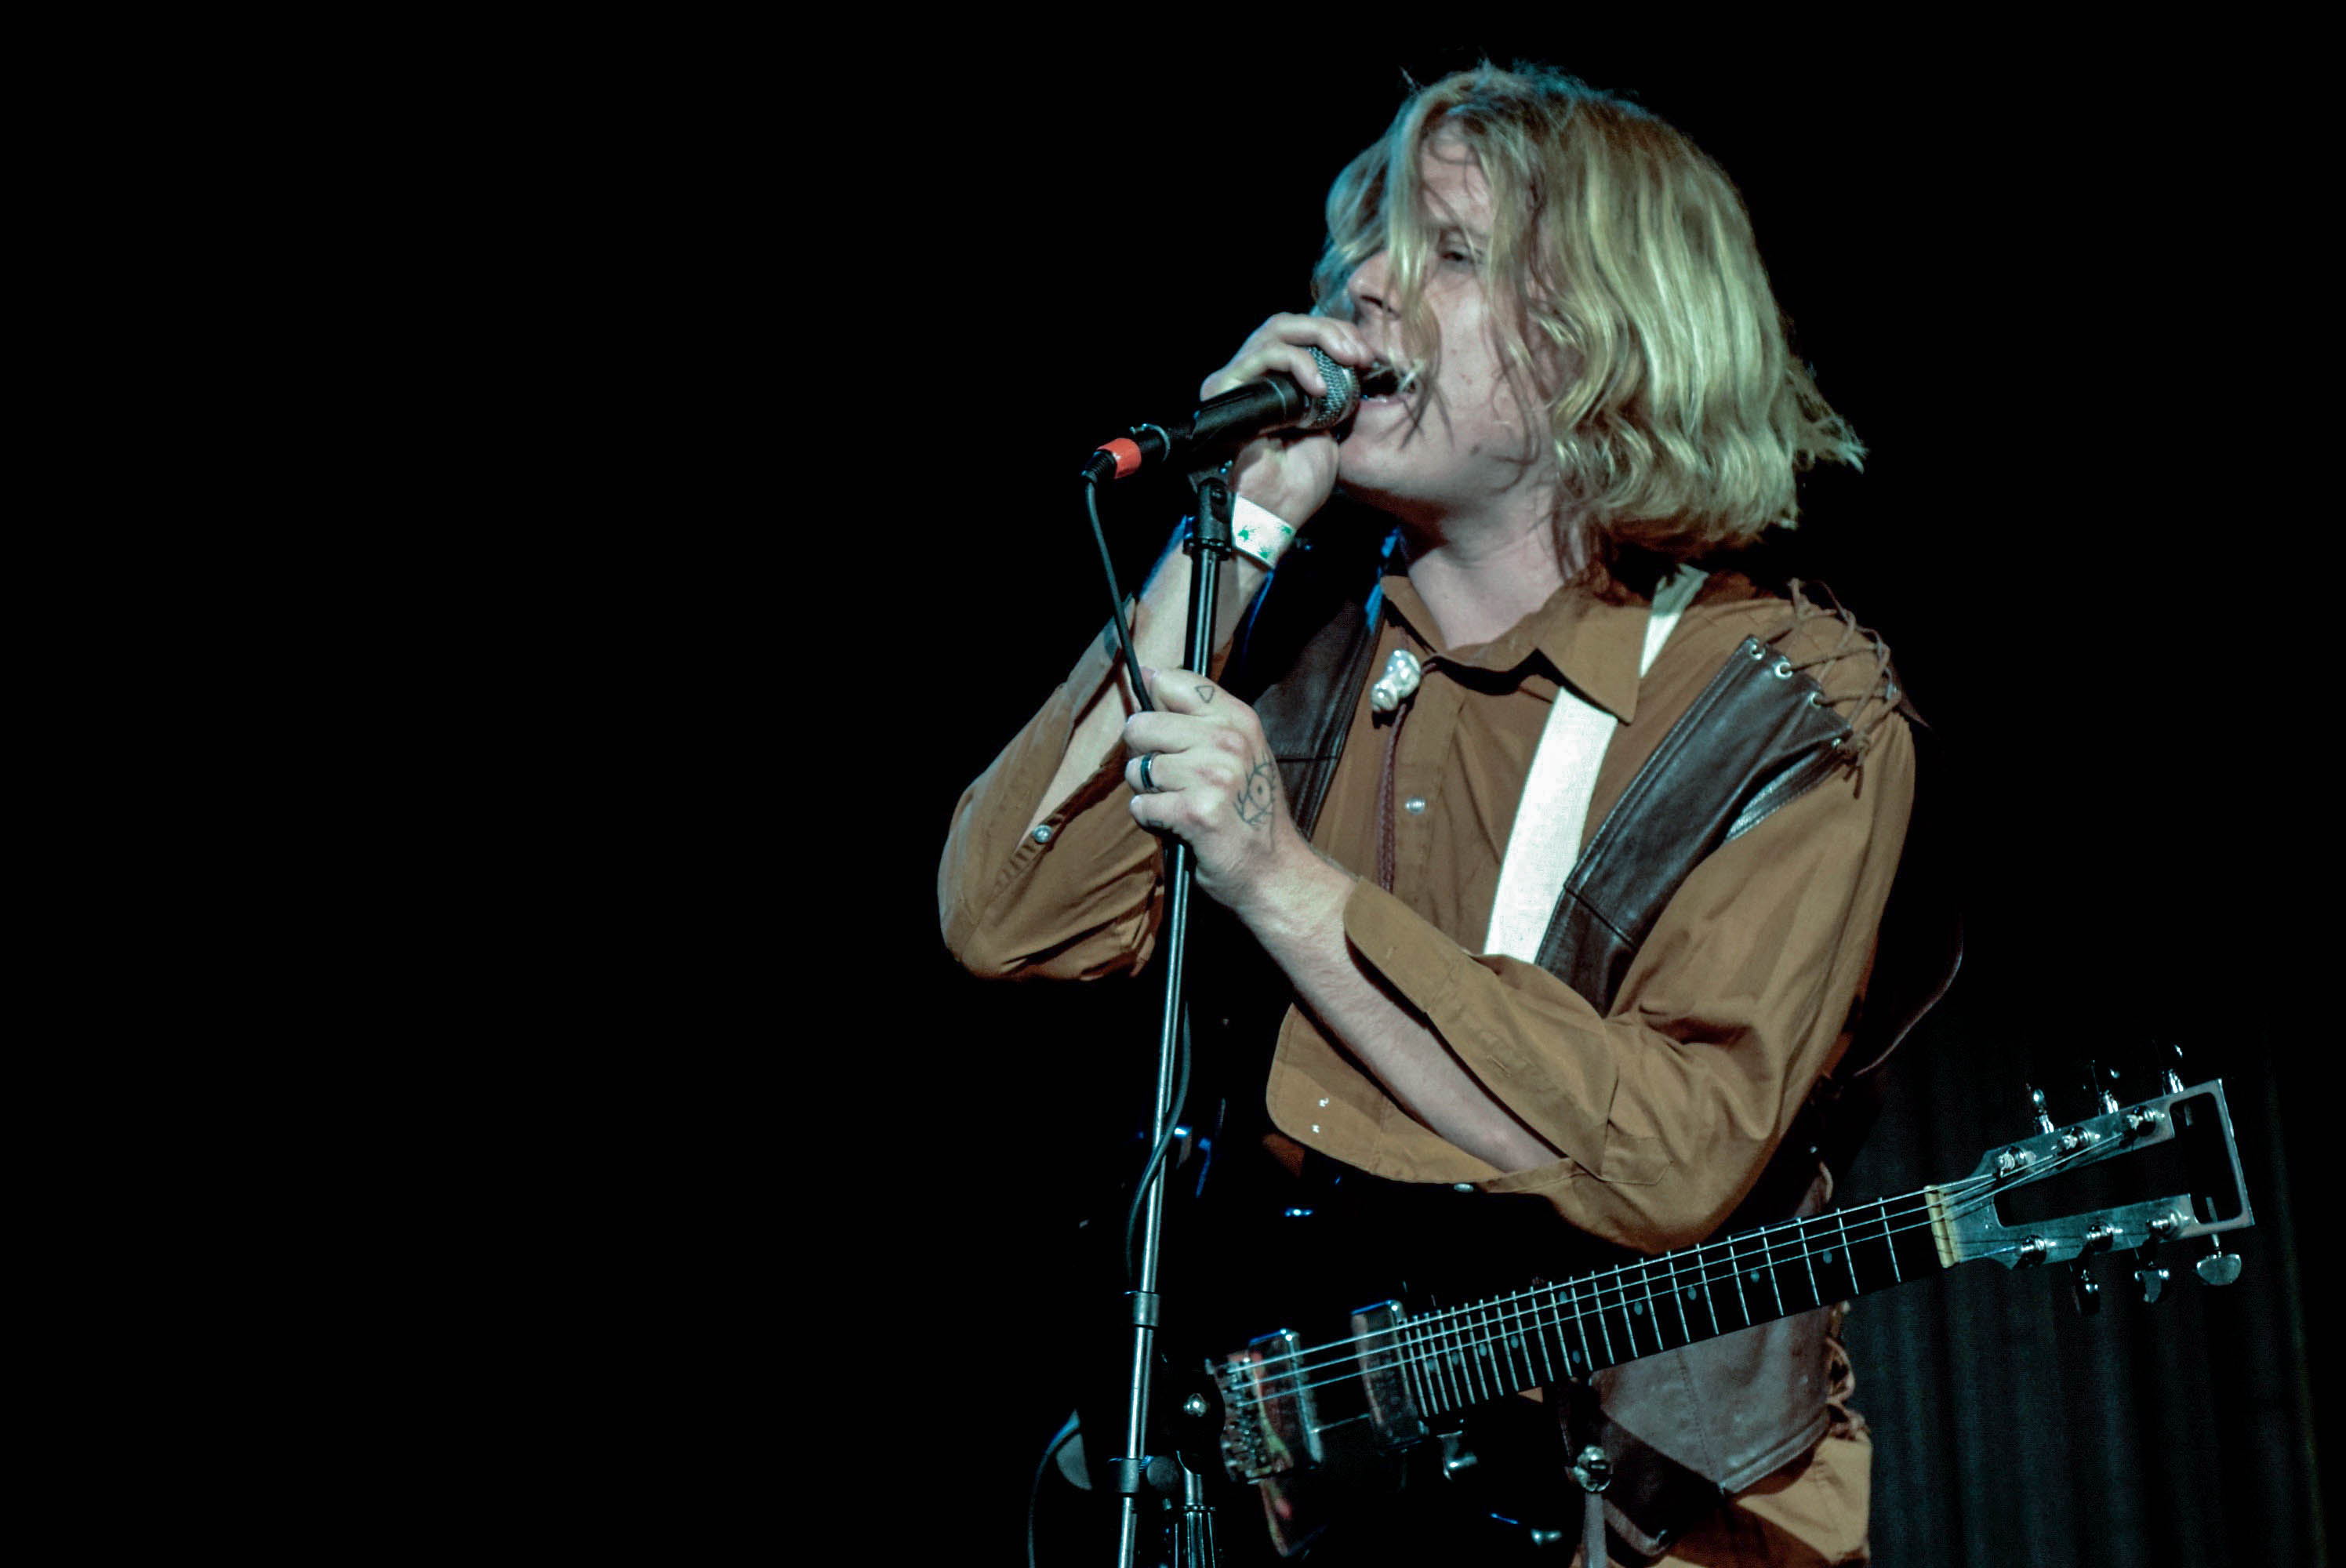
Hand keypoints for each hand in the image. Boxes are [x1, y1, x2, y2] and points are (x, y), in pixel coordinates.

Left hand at [1123, 666, 1311, 917]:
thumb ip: (1199, 715)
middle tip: (1170, 777)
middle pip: (1142, 725)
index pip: (1174, 682)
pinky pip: (1142, 804)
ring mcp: (1213, 775)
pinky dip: (1150, 817)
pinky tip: (1175, 823)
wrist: (1275, 870)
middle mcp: (1228, 740)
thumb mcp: (1241, 750)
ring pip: (1138, 768)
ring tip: (1176, 802)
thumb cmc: (1251, 811)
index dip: (1155, 703)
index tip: (1161, 727)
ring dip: (1147, 791)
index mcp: (1238, 719)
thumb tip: (1149, 674)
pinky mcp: (1196, 811)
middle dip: (1144, 754)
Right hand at [1202, 313, 1379, 525]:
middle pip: (1288, 324)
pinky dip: (1299, 362)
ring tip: (1347, 362)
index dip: (1335, 335)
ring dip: (1320, 338)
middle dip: (1331, 331)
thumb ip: (1334, 394)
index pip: (1300, 337)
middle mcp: (1251, 375)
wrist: (1275, 511)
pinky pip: (1266, 354)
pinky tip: (1320, 387)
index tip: (1366, 357)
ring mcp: (1237, 379)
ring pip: (1277, 328)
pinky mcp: (1225, 386)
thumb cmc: (1298, 481)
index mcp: (1274, 383)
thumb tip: (1352, 361)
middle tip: (1360, 354)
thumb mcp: (1328, 427)